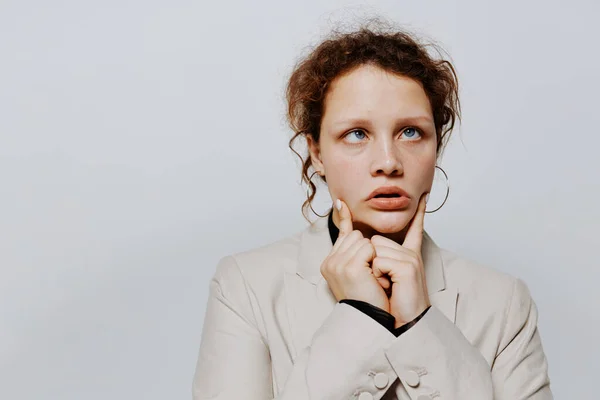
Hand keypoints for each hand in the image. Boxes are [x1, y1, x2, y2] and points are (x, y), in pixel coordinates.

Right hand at [320, 199, 390, 311]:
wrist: (373, 318)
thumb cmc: (370, 296)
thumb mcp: (360, 270)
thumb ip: (356, 248)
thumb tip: (355, 228)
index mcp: (330, 263)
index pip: (342, 235)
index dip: (345, 218)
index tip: (341, 202)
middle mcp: (329, 262)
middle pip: (356, 235)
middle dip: (370, 249)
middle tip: (371, 273)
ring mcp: (337, 264)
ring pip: (363, 240)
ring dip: (374, 256)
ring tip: (372, 277)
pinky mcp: (349, 267)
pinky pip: (369, 248)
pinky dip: (376, 260)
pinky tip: (373, 276)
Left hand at [370, 193, 429, 327]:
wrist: (403, 321)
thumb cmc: (391, 302)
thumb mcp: (383, 276)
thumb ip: (378, 258)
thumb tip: (368, 244)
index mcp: (408, 255)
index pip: (414, 229)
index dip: (419, 213)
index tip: (424, 197)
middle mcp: (411, 254)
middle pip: (376, 240)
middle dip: (371, 261)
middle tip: (382, 281)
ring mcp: (410, 258)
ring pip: (375, 249)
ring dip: (373, 269)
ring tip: (385, 284)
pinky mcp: (408, 266)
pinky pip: (379, 261)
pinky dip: (378, 275)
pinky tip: (389, 285)